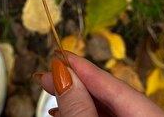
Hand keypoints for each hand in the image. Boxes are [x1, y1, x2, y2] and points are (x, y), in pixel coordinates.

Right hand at [38, 54, 163, 116]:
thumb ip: (79, 107)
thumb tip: (62, 72)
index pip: (116, 85)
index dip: (85, 68)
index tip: (58, 53)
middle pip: (114, 96)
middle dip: (78, 84)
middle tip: (46, 74)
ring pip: (111, 110)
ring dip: (80, 101)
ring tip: (53, 95)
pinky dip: (89, 114)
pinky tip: (68, 113)